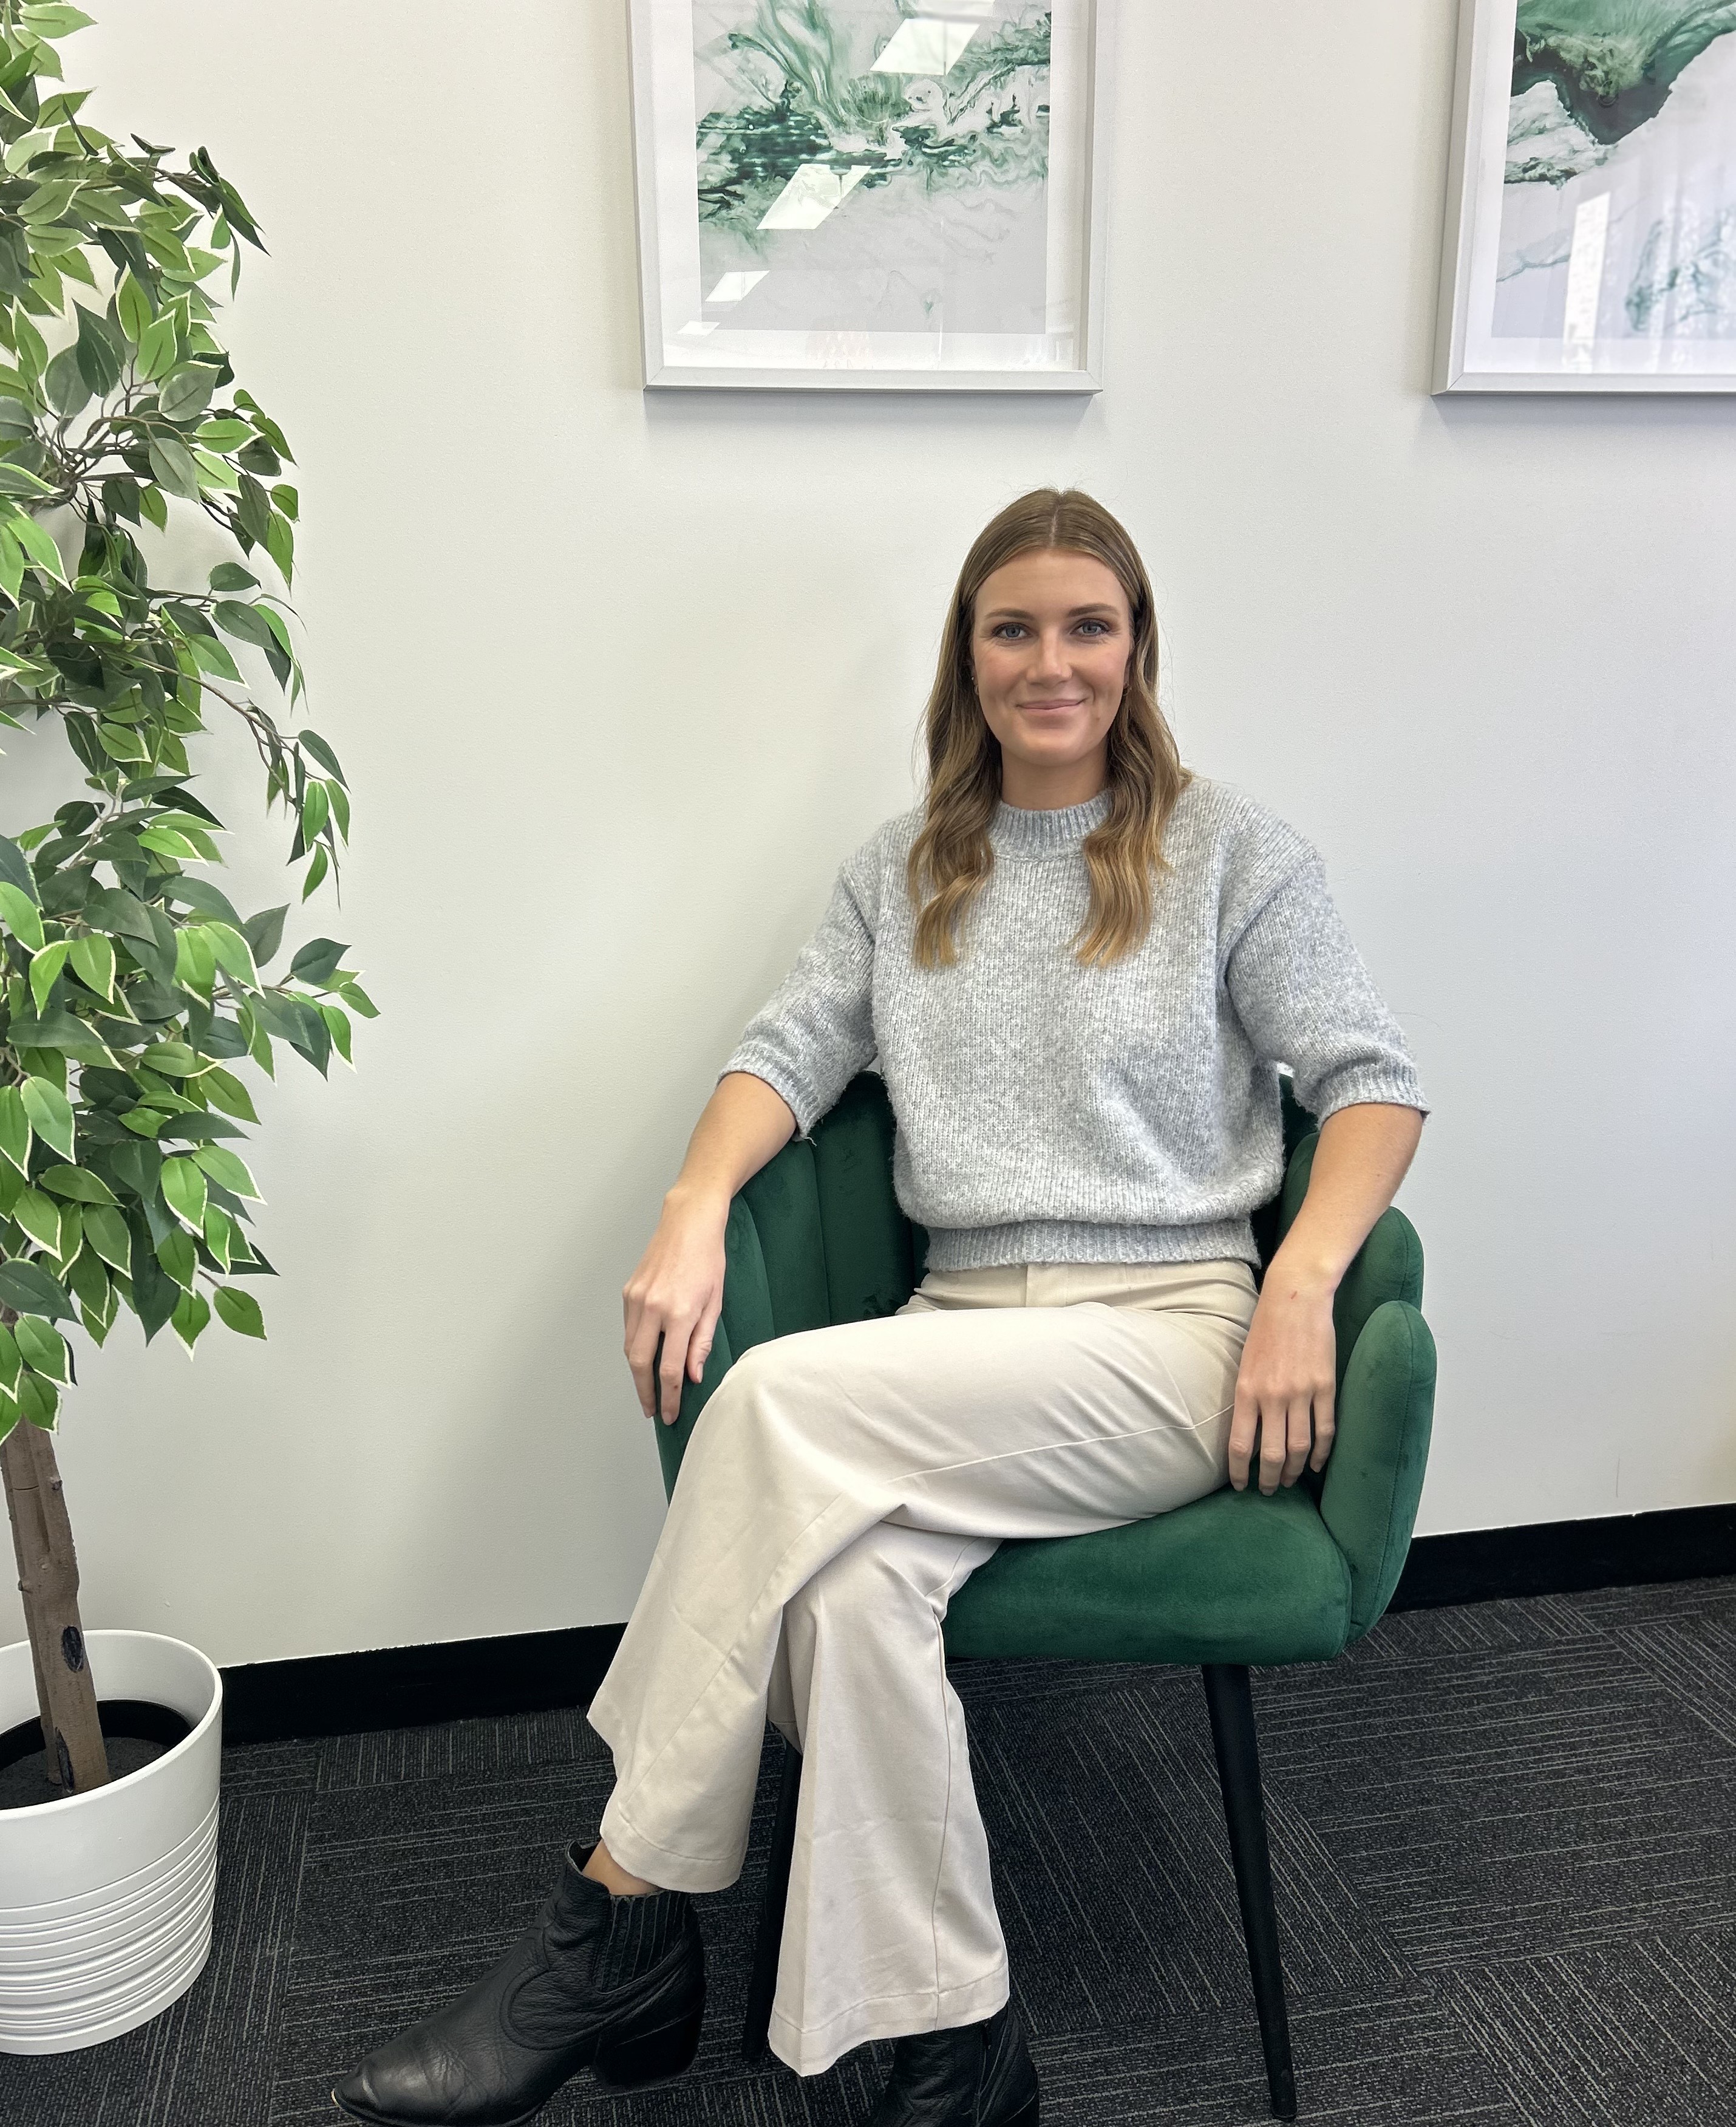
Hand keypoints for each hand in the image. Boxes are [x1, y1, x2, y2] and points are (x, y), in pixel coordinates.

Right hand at [622, 1190, 727, 1424]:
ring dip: (637, 1372)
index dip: (670, 1397)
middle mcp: (653, 1307)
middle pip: (641, 1364)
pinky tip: (645, 1357)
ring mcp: (636, 1298)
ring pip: (630, 1348)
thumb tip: (693, 1375)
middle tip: (653, 1410)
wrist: (688, 1222)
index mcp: (679, 1313)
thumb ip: (702, 1342)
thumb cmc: (708, 1259)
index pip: (670, 1369)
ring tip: (649, 1389)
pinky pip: (628, 1329)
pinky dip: (634, 1347)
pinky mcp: (628, 1291)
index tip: (671, 1414)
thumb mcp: (715, 1302)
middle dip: (645, 1392)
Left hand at [1227, 1271, 1336, 1495]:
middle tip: (1269, 1489)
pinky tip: (1315, 1464)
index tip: (1240, 1486)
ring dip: (1293, 1470)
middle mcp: (1273, 1396)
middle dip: (1269, 1479)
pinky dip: (1321, 1453)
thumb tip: (1247, 1433)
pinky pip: (1325, 1430)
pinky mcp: (1325, 1387)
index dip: (1239, 1472)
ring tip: (1289, 1480)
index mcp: (1246, 1390)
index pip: (1240, 1445)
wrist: (1294, 1299)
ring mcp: (1301, 1393)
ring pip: (1299, 1447)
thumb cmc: (1265, 1330)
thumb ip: (1246, 1398)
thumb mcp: (1244, 1364)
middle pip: (1271, 1454)